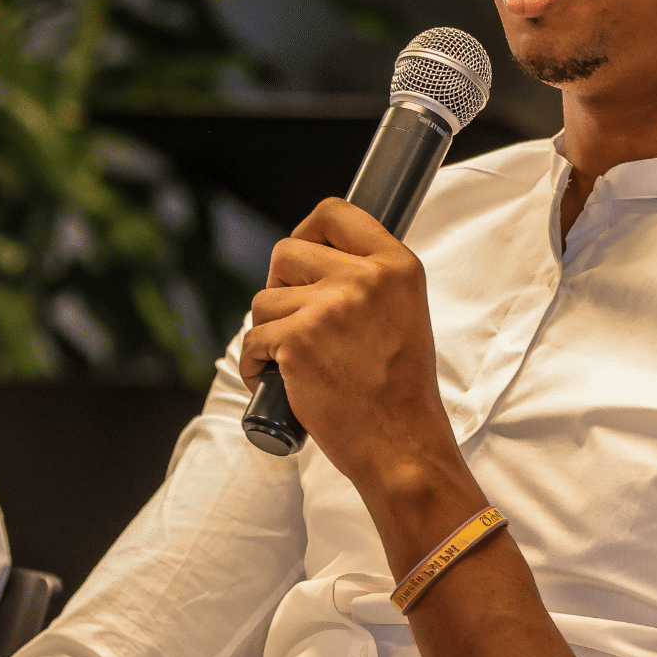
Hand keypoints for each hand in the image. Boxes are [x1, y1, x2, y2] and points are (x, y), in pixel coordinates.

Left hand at [241, 197, 458, 492]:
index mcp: (396, 267)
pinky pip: (252, 340)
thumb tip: (316, 260)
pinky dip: (255, 364)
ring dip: (269, 330)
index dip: (307, 231)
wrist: (402, 444)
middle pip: (287, 252)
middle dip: (280, 285)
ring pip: (264, 300)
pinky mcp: (297, 342)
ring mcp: (328, 309)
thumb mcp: (404, 312)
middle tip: (294, 318)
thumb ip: (368, 279)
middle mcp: (364, 279)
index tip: (300, 259)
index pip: (335, 213)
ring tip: (295, 359)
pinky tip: (274, 380)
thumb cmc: (400, 389)